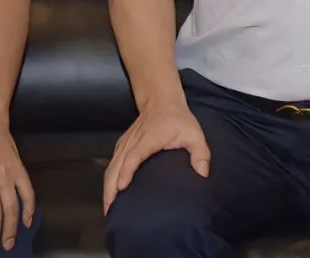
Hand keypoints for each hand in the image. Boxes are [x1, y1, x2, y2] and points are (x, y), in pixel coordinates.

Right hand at [102, 99, 209, 215]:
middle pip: (116, 164)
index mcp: (149, 138)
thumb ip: (200, 153)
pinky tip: (110, 193)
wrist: (161, 101)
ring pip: (112, 165)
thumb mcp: (194, 133)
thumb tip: (202, 173)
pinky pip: (112, 163)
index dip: (126, 171)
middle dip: (111, 186)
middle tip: (110, 208)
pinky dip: (109, 179)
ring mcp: (125, 143)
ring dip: (107, 186)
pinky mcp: (122, 146)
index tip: (121, 187)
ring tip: (108, 207)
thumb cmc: (178, 120)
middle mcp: (133, 141)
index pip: (134, 155)